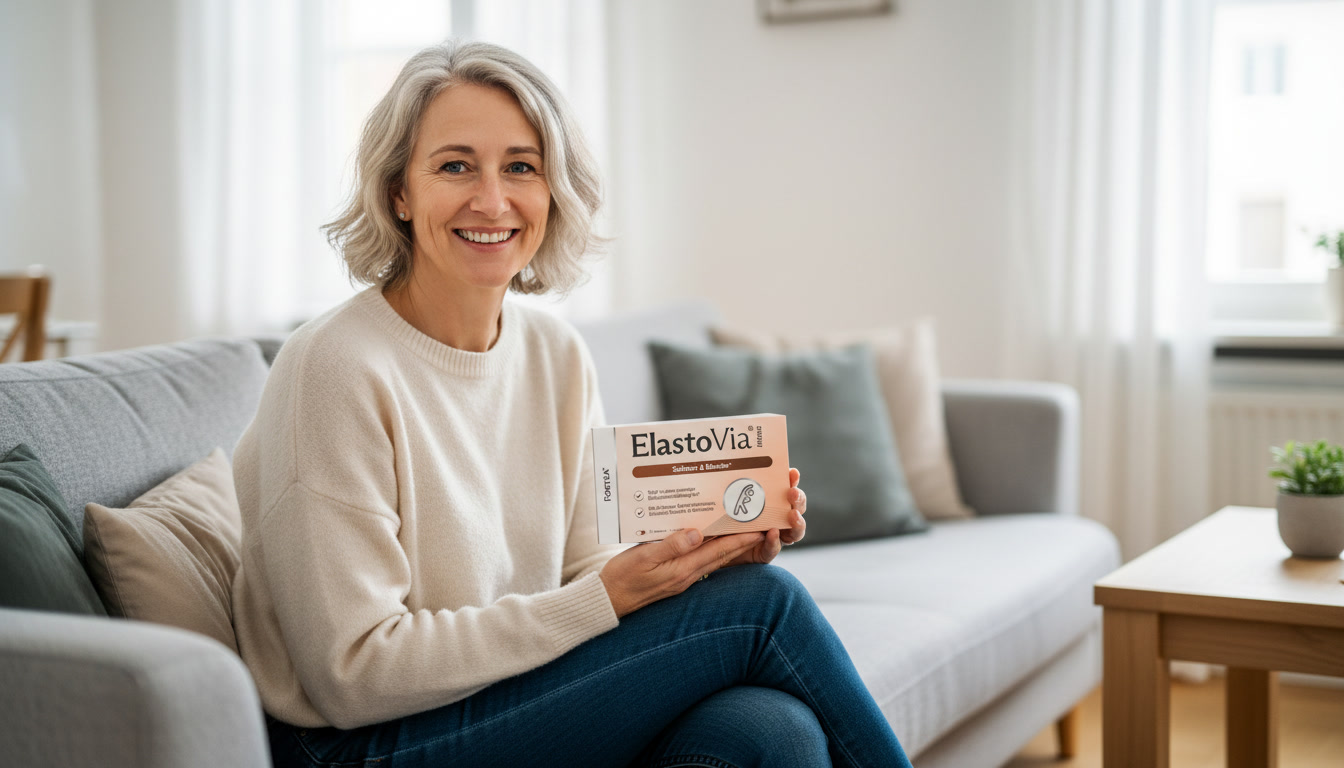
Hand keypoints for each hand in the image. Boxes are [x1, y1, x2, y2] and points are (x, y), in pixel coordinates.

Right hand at [599, 529, 765, 617]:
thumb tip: (697, 533)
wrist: (609, 600)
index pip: (719, 551)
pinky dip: (711, 550)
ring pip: (713, 559)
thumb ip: (671, 545)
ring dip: (729, 546)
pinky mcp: (674, 579)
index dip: (740, 539)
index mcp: (682, 570)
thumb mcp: (643, 557)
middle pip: (721, 556)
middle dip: (742, 541)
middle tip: (760, 526)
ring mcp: (681, 579)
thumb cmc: (622, 577)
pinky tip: (711, 542)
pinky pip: (700, 562)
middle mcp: (687, 576)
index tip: (759, 528)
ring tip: (743, 531)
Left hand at [725, 467, 807, 566]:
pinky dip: (774, 541)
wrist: (709, 548)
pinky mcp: (766, 553)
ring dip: (797, 522)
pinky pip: (773, 548)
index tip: (792, 473)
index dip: (792, 481)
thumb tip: (731, 466)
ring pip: (795, 531)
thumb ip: (733, 490)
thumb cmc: (720, 519)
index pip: (786, 489)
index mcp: (770, 503)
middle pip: (797, 508)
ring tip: (792, 515)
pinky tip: (772, 533)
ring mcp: (774, 537)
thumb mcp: (727, 502)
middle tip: (792, 493)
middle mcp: (777, 519)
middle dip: (798, 499)